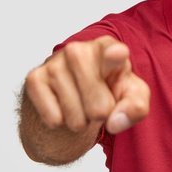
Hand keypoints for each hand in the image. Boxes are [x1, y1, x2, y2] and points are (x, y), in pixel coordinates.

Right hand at [25, 36, 149, 133]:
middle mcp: (80, 50)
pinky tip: (61, 106)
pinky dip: (60, 121)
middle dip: (101, 115)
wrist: (74, 94)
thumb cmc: (109, 89)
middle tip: (99, 103)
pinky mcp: (35, 78)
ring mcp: (55, 63)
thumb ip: (136, 107)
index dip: (115, 55)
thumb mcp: (132, 96)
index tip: (118, 54)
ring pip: (75, 116)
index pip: (113, 51)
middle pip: (99, 107)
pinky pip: (53, 118)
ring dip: (81, 121)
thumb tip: (114, 122)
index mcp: (108, 49)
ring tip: (81, 105)